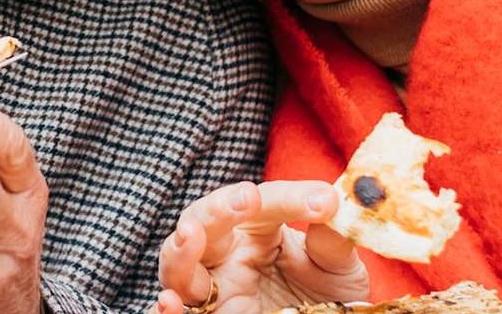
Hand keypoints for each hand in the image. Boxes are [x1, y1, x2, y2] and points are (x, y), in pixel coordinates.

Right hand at [155, 181, 367, 313]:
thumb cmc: (326, 300)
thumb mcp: (338, 270)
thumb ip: (332, 241)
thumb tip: (331, 202)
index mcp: (255, 231)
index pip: (263, 203)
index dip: (290, 198)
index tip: (324, 202)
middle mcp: (224, 256)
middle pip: (203, 222)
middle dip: (219, 208)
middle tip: (248, 198)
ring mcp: (209, 291)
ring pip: (176, 266)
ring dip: (179, 250)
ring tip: (189, 235)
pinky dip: (163, 311)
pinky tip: (168, 303)